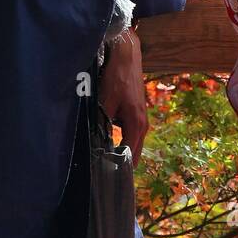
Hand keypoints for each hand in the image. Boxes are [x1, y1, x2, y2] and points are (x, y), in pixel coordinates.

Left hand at [98, 27, 147, 165]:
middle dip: (123, 164)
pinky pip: (131, 133)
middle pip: (134, 152)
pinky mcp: (137, 112)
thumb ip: (101, 124)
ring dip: (123, 152)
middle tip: (108, 178)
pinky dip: (123, 141)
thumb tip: (94, 144)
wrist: (127, 56)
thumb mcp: (105, 102)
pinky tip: (110, 144)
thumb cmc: (117, 78)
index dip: (120, 169)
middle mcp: (142, 124)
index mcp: (136, 124)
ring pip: (133, 143)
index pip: (130, 156)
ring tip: (108, 163)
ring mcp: (141, 118)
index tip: (110, 181)